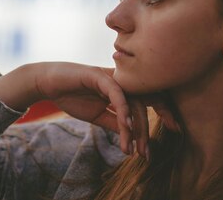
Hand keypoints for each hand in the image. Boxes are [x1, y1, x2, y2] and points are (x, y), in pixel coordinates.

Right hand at [0, 62, 178, 157]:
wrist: (46, 83)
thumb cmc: (71, 95)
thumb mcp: (98, 114)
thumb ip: (115, 121)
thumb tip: (132, 136)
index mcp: (124, 86)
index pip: (150, 95)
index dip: (165, 110)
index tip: (175, 129)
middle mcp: (121, 79)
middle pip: (148, 97)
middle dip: (158, 120)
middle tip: (155, 148)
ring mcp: (111, 75)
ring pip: (133, 99)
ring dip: (136, 127)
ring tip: (135, 149)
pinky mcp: (97, 74)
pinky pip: (116, 93)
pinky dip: (123, 110)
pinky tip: (126, 126)